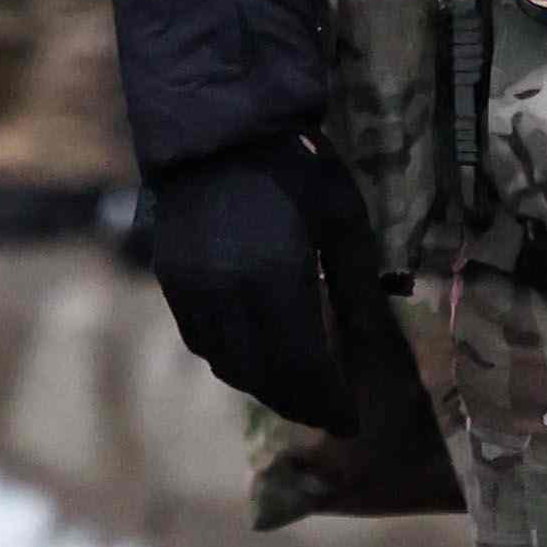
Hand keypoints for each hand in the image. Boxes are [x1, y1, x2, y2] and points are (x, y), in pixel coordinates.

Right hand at [138, 131, 375, 426]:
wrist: (217, 127)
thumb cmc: (293, 166)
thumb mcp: (341, 218)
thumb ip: (355, 284)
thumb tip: (375, 342)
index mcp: (276, 280)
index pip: (305, 367)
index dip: (330, 401)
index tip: (353, 420)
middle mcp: (227, 296)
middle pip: (265, 377)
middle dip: (300, 403)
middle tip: (328, 415)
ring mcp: (192, 290)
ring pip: (227, 365)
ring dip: (263, 387)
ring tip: (294, 390)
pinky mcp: (170, 280)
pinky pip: (200, 340)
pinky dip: (229, 359)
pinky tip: (252, 356)